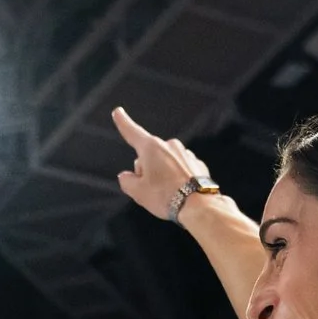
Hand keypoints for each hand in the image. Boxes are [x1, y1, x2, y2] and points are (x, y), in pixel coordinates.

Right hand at [111, 107, 213, 221]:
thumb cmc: (166, 197)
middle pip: (149, 155)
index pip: (132, 132)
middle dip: (146, 169)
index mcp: (151, 148)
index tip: (118, 112)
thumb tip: (126, 176)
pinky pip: (181, 170)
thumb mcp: (138, 192)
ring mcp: (185, 153)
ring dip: (163, 175)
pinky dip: (178, 179)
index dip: (123, 123)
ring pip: (166, 163)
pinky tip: (181, 193)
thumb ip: (126, 181)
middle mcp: (169, 145)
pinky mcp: (197, 164)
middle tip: (152, 190)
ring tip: (168, 194)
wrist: (199, 206)